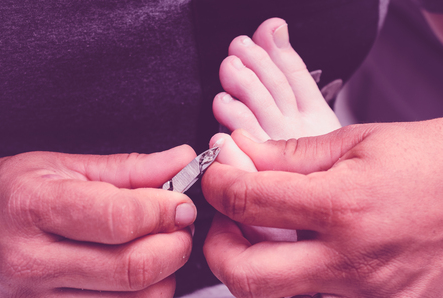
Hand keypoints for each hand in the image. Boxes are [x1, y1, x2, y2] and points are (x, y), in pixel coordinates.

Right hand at [0, 146, 196, 296]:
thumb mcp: (68, 167)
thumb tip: (181, 161)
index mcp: (34, 207)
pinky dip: (147, 295)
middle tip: (178, 226)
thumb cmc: (20, 195)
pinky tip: (139, 273)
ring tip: (158, 247)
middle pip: (133, 268)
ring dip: (165, 273)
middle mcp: (31, 262)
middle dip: (175, 245)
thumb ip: (131, 168)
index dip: (164, 211)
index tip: (181, 204)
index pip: (119, 218)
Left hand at [202, 119, 442, 297]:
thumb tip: (241, 151)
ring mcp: (368, 294)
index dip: (217, 183)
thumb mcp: (359, 142)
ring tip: (263, 229)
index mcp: (344, 206)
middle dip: (217, 245)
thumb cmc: (431, 161)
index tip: (216, 172)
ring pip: (276, 294)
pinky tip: (304, 246)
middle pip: (245, 277)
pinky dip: (293, 274)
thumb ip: (290, 153)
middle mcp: (352, 261)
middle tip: (225, 217)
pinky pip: (315, 296)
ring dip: (252, 261)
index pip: (246, 201)